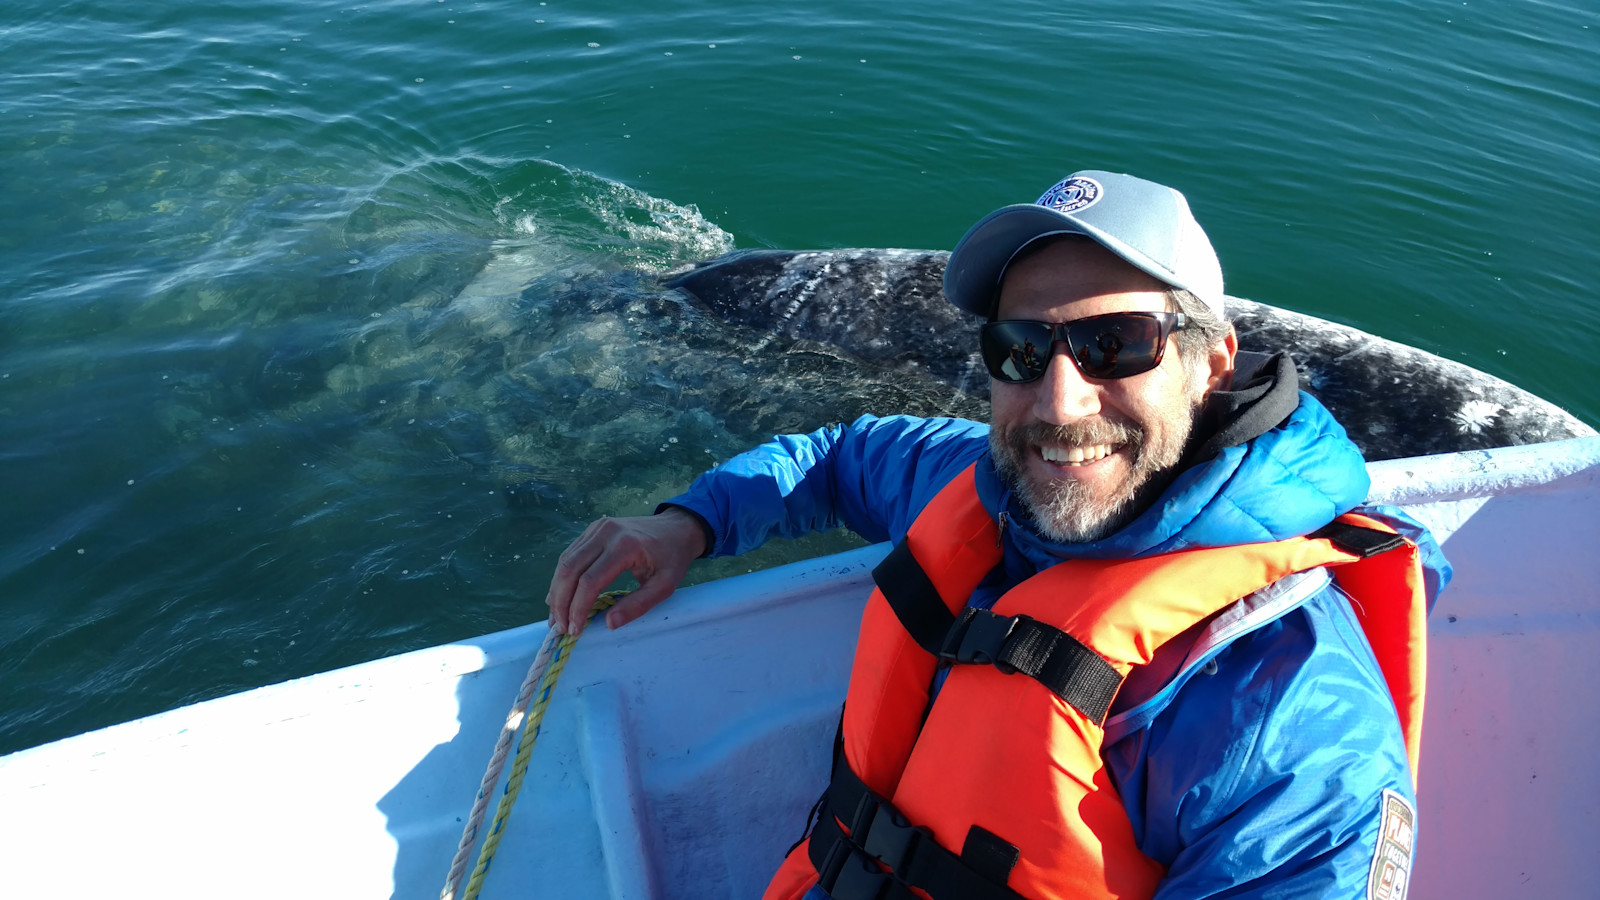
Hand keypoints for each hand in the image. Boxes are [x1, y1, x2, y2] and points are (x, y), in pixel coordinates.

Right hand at [544, 507, 707, 635]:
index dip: (578, 607)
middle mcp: (605, 532)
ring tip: (556, 617)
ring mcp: (596, 528)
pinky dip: (562, 578)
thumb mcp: (665, 585)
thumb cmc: (673, 558)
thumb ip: (638, 605)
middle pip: (570, 569)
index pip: (590, 580)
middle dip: (561, 602)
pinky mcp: (592, 529)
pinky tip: (560, 596)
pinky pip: (570, 554)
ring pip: (565, 561)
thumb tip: (609, 623)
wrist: (676, 528)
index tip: (575, 629)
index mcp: (625, 545)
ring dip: (557, 591)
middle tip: (560, 627)